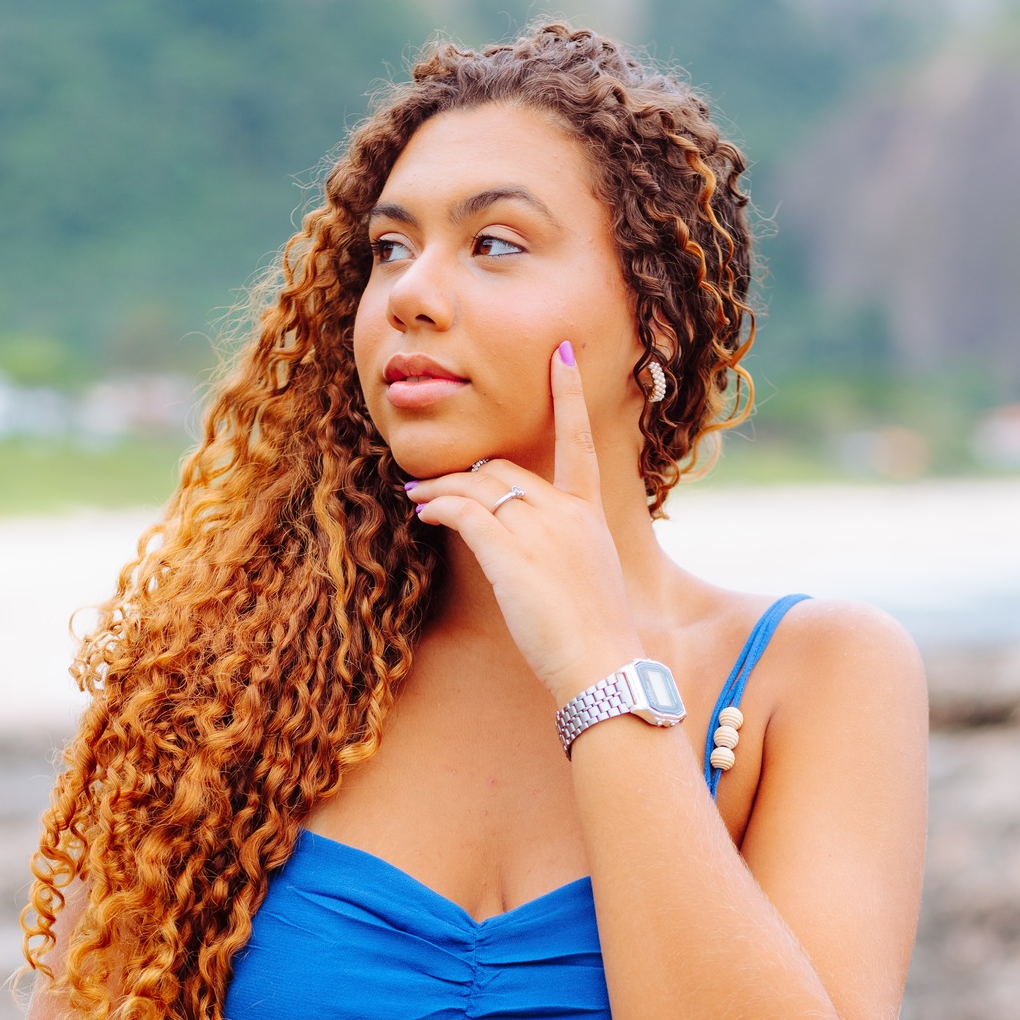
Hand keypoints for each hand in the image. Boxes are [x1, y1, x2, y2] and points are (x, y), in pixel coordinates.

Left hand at [404, 343, 640, 706]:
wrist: (602, 665)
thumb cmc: (594, 635)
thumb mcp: (589, 577)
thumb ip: (564, 547)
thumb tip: (531, 544)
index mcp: (589, 514)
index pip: (578, 442)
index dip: (568, 394)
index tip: (560, 354)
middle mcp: (565, 512)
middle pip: (505, 471)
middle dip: (466, 476)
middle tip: (433, 484)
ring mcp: (538, 530)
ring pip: (478, 488)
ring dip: (441, 489)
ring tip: (417, 496)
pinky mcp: (510, 553)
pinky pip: (462, 513)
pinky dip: (438, 507)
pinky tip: (424, 511)